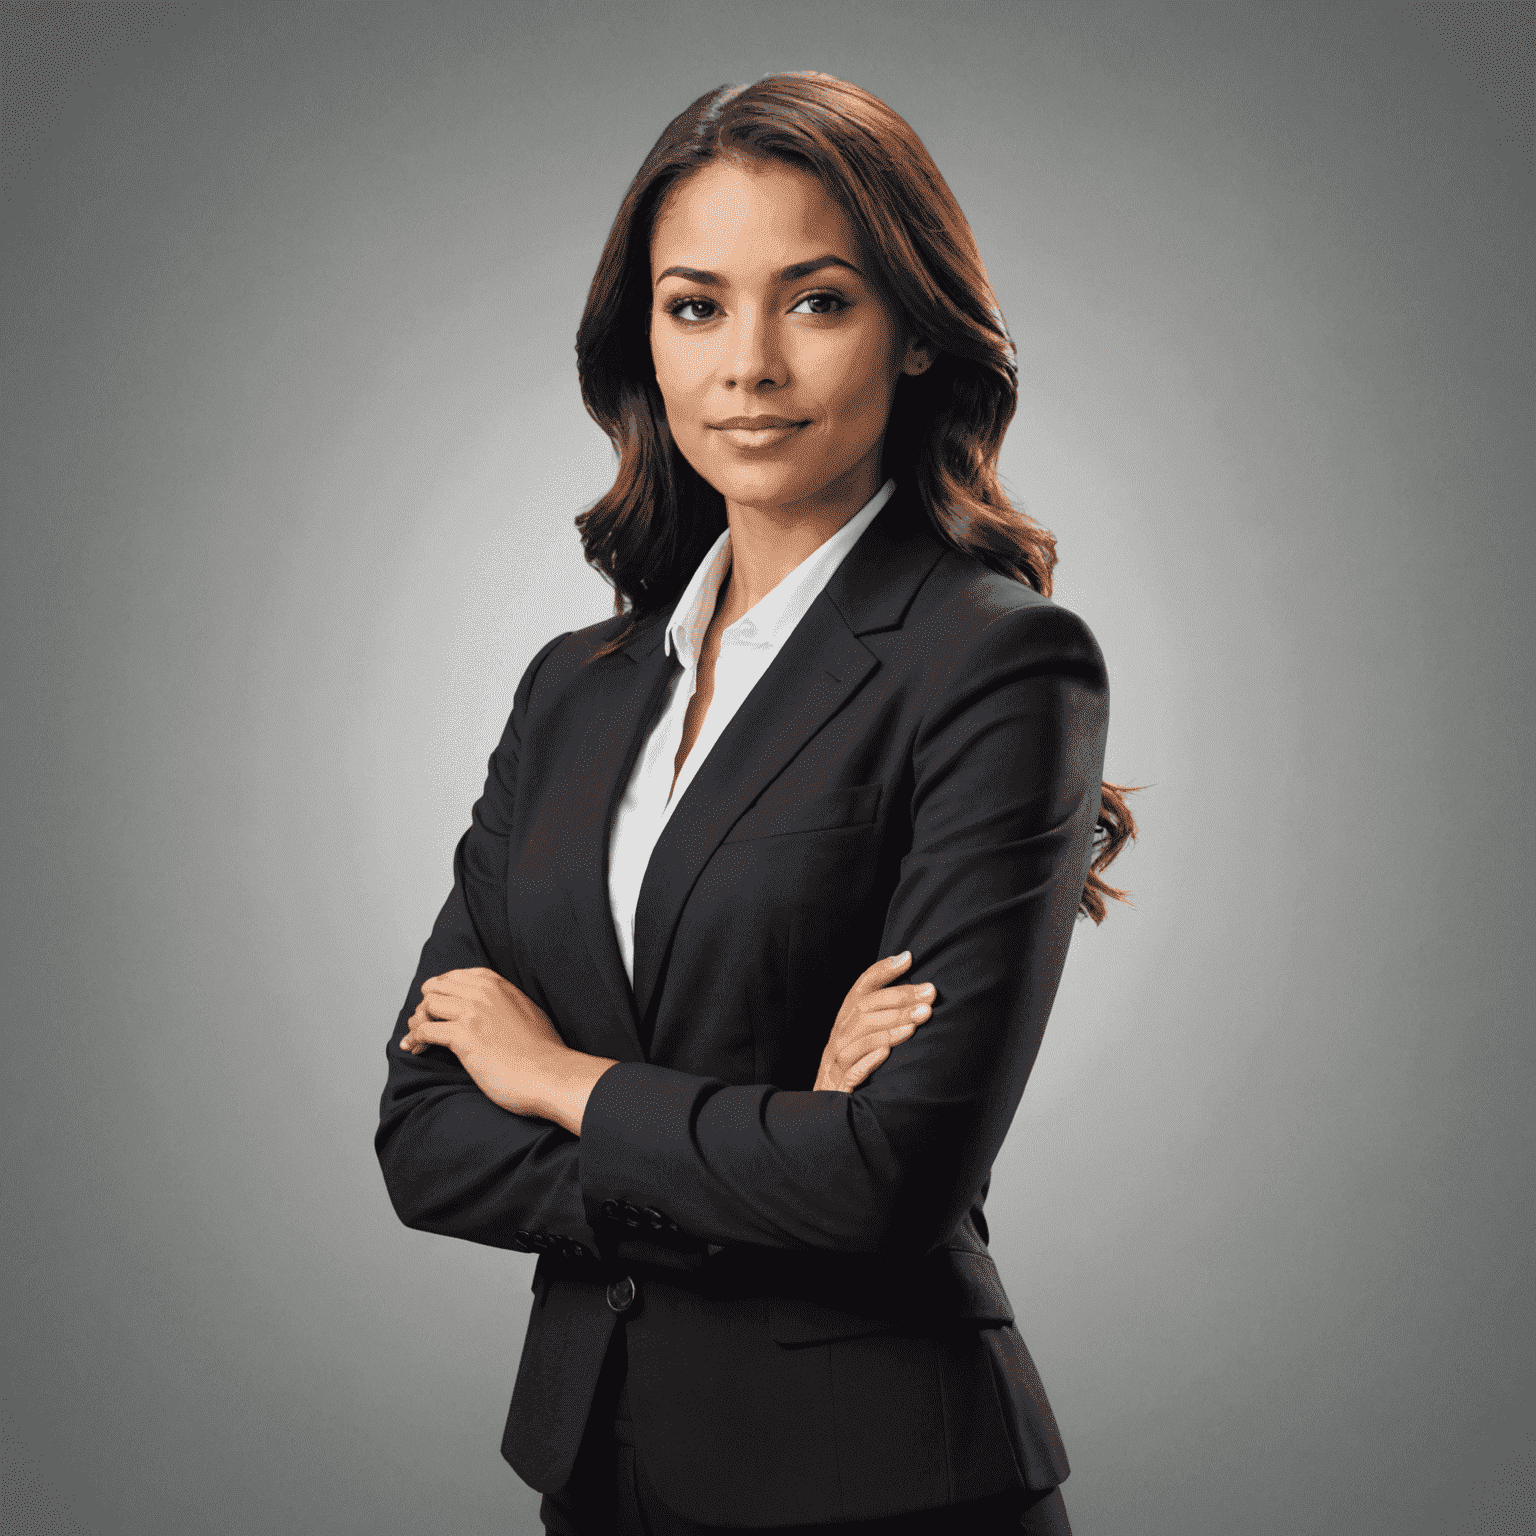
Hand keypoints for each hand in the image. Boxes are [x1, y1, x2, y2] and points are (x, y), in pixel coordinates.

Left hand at [400, 967, 567, 1118]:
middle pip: (436, 988)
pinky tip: (414, 1048)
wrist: (550, 1073)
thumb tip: (492, 1008)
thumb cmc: (542, 1051)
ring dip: (416, 1022)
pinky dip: (414, 1039)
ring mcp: (472, 1012)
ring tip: (415, 1039)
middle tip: (422, 1024)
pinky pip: (425, 1030)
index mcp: (497, 984)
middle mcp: (482, 992)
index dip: (439, 990)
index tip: (435, 1006)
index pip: (454, 976)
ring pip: (427, 1006)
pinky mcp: (463, 1035)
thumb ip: (504, 1001)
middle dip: (425, 1006)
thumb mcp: (526, 1011)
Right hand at [813, 951, 935, 1092]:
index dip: (882, 971)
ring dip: (891, 1026)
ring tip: (919, 1020)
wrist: (824, 1115)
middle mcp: (839, 1036)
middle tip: (929, 994)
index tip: (909, 958)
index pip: (861, 988)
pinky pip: (850, 1071)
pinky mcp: (836, 1087)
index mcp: (846, 1021)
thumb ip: (884, 1018)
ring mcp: (835, 1061)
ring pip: (859, 1037)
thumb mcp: (866, 1041)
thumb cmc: (854, 1072)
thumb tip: (917, 990)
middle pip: (864, 1009)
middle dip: (899, 999)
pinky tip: (888, 1053)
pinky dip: (868, 1060)